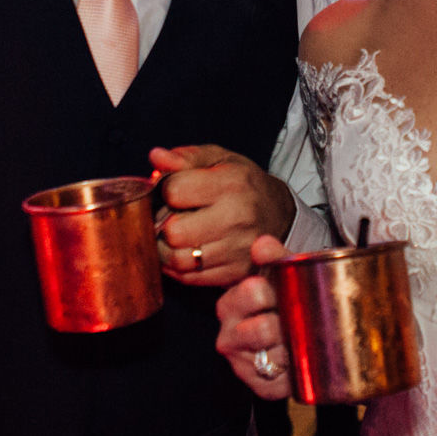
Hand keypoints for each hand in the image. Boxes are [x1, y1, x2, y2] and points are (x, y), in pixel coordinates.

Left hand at [151, 145, 297, 286]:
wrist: (280, 215)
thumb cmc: (243, 184)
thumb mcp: (220, 159)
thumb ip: (186, 157)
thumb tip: (156, 157)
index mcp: (232, 183)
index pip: (174, 191)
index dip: (164, 191)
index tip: (173, 192)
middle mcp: (237, 217)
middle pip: (174, 231)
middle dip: (163, 223)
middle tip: (170, 217)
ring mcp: (238, 249)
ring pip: (178, 260)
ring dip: (166, 249)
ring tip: (173, 236)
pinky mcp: (237, 273)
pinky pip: (190, 278)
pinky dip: (178, 267)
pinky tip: (183, 251)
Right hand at [216, 235, 294, 399]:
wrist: (304, 335)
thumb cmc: (289, 300)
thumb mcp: (284, 275)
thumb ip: (275, 257)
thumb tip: (262, 244)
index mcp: (230, 303)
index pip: (253, 291)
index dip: (277, 291)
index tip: (289, 291)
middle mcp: (228, 336)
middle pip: (261, 328)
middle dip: (287, 323)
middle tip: (301, 318)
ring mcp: (241, 364)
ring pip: (274, 356)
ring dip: (294, 347)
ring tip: (302, 339)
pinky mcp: (259, 386)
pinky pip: (281, 382)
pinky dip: (296, 371)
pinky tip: (300, 360)